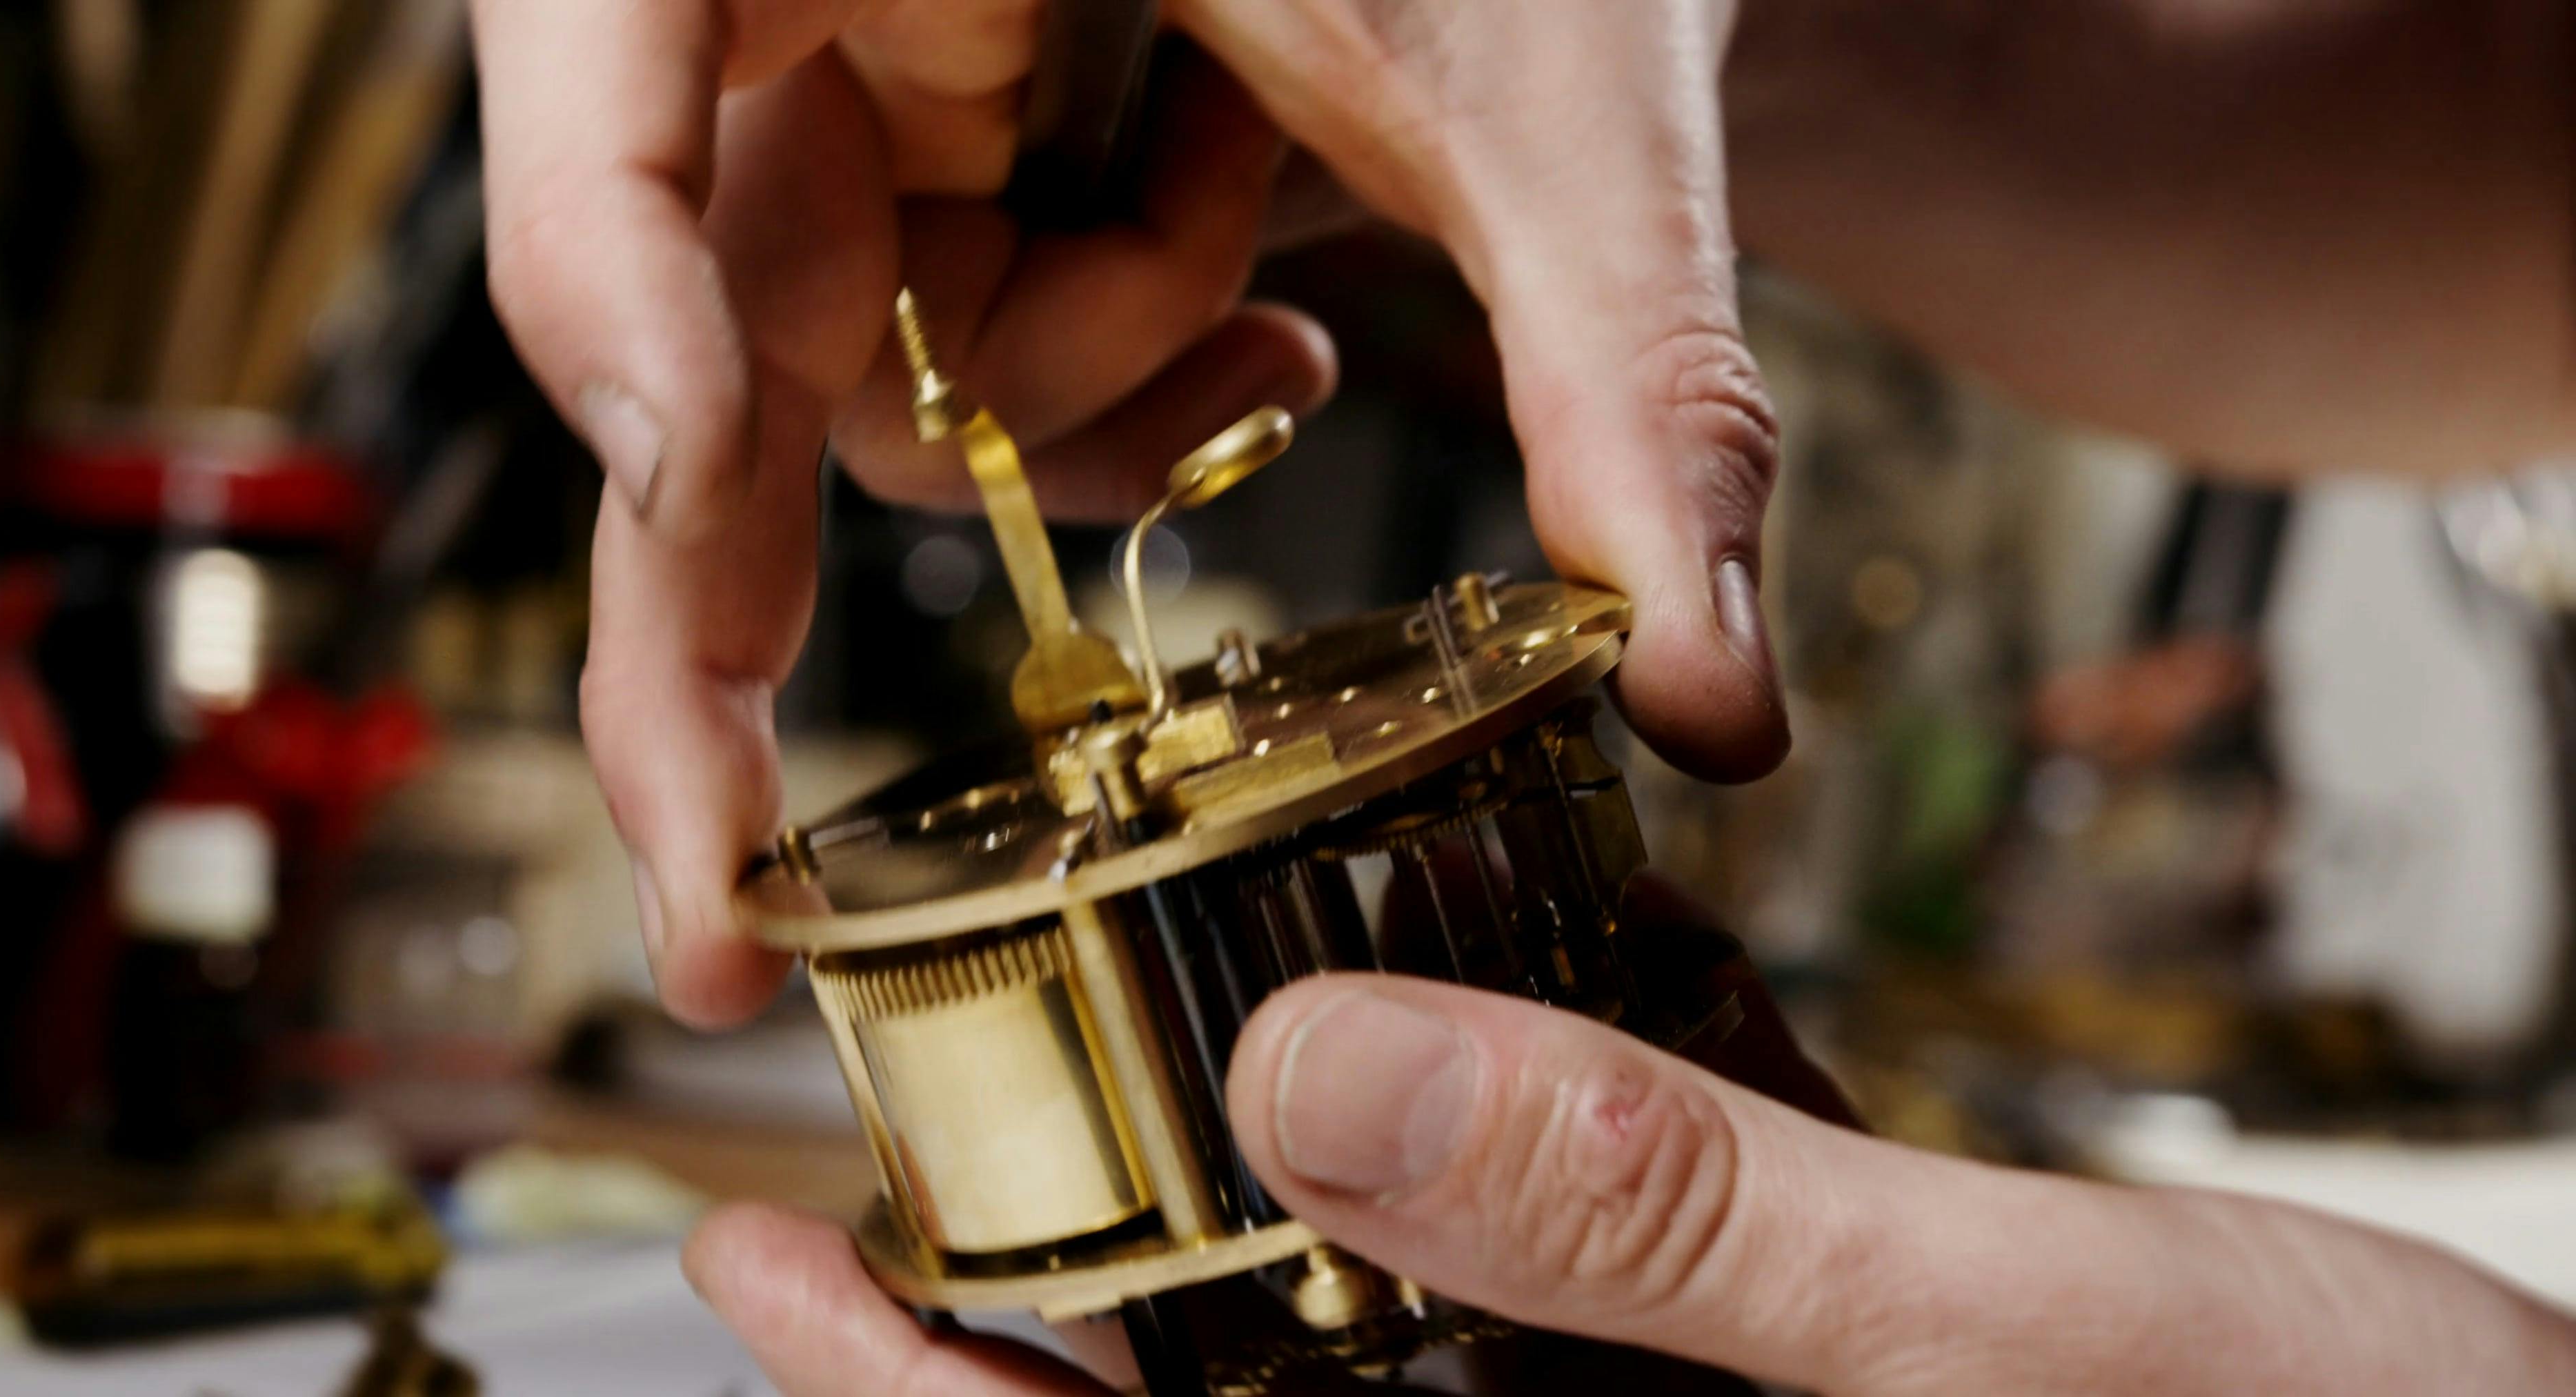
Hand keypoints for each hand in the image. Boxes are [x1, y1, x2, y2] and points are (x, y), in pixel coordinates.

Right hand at [472, 0, 1789, 1026]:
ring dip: (1065, 414)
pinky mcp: (961, 123)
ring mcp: (890, 48)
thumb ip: (1623, 364)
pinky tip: (1254, 308)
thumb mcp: (1565, 87)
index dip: (607, 285)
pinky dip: (1098, 378)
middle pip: (687, 293)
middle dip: (750, 576)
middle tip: (732, 889)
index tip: (693, 494)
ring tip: (1264, 330)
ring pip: (862, 360)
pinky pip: (956, 336)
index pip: (608, 39)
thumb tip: (1709, 696)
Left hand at [684, 973, 2575, 1394]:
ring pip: (1379, 1353)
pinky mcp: (1770, 1377)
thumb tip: (1324, 1087)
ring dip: (1237, 1215)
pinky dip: (1480, 1171)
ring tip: (1098, 1053)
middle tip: (863, 1155)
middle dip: (1046, 1307)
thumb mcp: (2012, 1355)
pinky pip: (1568, 1287)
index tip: (763, 1262)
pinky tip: (1408, 1043)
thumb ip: (1673, 1237)